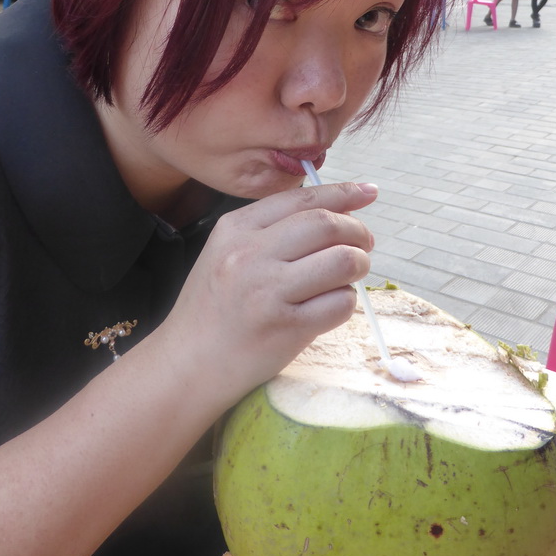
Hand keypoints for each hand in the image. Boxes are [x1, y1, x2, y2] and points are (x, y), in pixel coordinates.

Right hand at [157, 182, 378, 408]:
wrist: (188, 362)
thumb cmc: (212, 308)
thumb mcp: (225, 252)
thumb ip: (269, 230)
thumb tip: (334, 214)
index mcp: (235, 228)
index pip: (302, 198)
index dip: (343, 193)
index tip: (367, 192)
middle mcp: (250, 253)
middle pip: (327, 225)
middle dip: (357, 232)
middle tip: (363, 245)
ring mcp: (268, 291)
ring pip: (342, 261)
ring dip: (358, 266)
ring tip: (349, 277)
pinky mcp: (286, 327)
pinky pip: (340, 303)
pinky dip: (345, 303)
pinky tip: (329, 307)